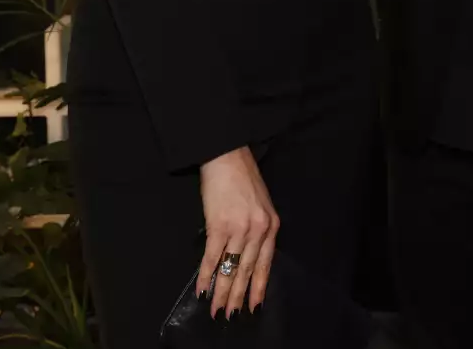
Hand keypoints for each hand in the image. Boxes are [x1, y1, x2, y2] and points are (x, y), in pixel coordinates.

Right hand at [197, 146, 279, 318]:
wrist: (227, 157)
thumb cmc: (242, 179)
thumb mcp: (261, 206)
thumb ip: (259, 231)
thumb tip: (248, 257)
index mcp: (271, 226)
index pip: (265, 264)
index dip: (259, 287)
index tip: (254, 307)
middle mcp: (259, 230)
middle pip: (248, 271)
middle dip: (239, 297)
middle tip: (230, 316)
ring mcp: (239, 229)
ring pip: (231, 269)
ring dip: (222, 292)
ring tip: (216, 310)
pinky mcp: (219, 225)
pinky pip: (212, 257)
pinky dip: (206, 275)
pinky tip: (201, 289)